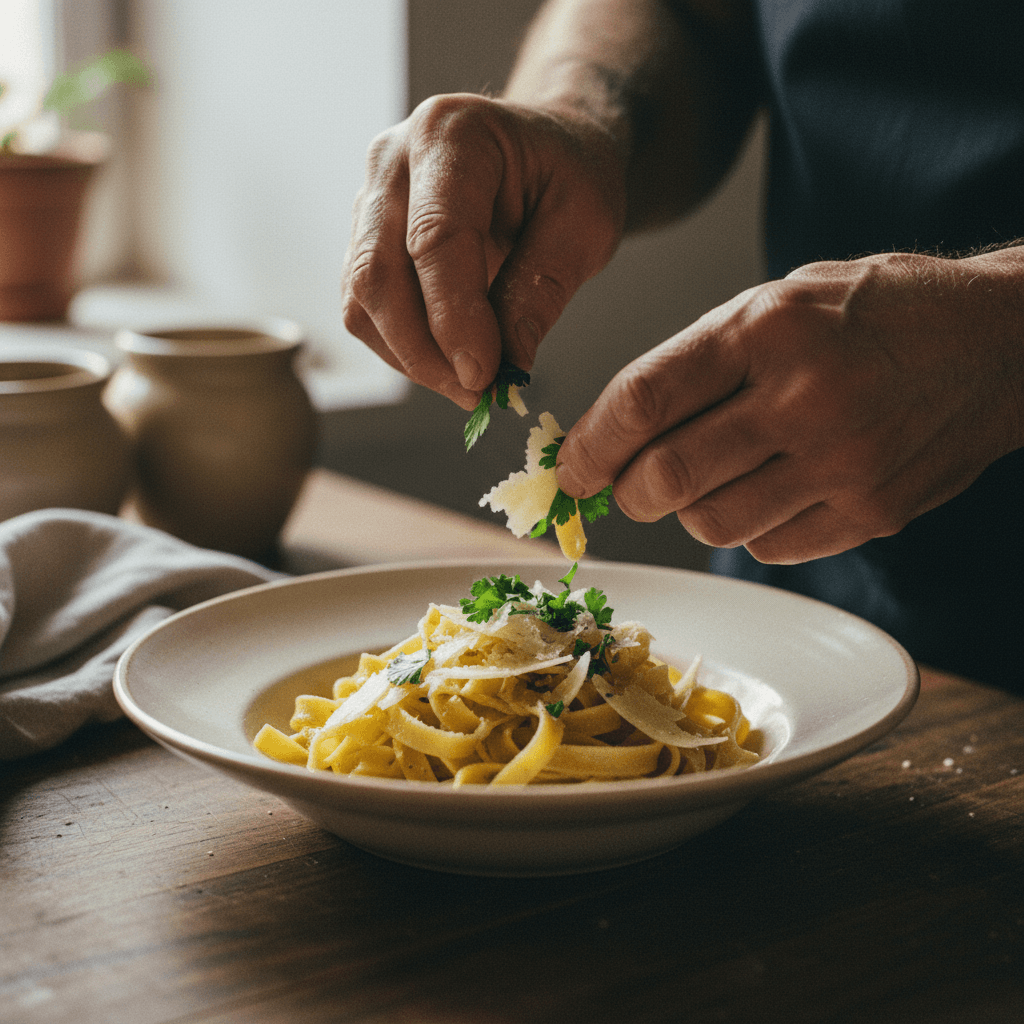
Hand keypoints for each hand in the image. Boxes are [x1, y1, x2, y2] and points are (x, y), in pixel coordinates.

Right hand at [341, 93, 626, 409]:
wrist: (547, 150)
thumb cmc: (570, 176)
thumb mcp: (586, 224)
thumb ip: (542, 289)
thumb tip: (506, 365)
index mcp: (452, 134)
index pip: (435, 237)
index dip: (454, 316)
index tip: (485, 375)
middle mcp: (393, 160)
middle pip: (378, 271)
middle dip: (424, 350)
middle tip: (477, 393)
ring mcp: (369, 199)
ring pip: (362, 299)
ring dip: (411, 357)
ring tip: (470, 385)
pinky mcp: (364, 239)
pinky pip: (363, 309)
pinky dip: (402, 350)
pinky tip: (448, 364)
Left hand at [556, 250, 1023, 562]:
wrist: (998, 342)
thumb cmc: (876, 314)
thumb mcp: (779, 300)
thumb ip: (698, 362)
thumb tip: (620, 433)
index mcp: (767, 327)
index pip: (644, 400)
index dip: (591, 445)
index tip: (573, 468)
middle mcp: (803, 396)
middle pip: (667, 477)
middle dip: (628, 491)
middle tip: (628, 484)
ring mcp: (843, 461)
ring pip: (713, 524)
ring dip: (690, 510)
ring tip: (714, 476)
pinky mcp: (872, 511)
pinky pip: (770, 546)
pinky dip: (751, 527)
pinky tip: (772, 489)